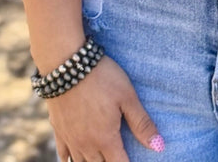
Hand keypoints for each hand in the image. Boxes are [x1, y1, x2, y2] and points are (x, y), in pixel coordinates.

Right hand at [49, 55, 163, 160]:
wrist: (67, 65)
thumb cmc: (102, 78)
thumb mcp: (128, 97)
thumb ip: (142, 123)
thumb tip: (159, 147)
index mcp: (106, 139)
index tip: (133, 160)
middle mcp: (86, 144)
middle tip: (118, 155)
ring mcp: (70, 138)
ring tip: (102, 158)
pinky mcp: (58, 129)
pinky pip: (63, 154)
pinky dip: (69, 159)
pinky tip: (73, 159)